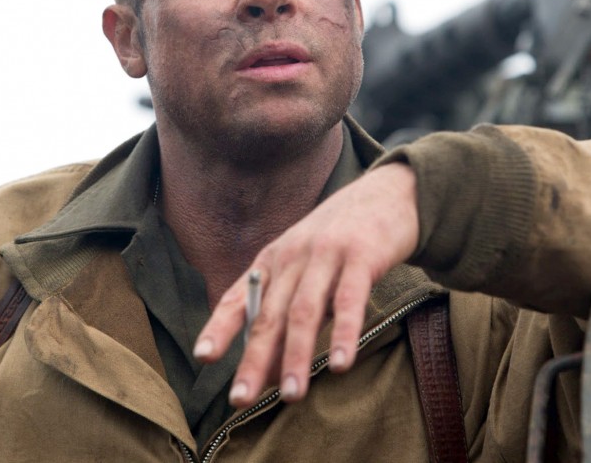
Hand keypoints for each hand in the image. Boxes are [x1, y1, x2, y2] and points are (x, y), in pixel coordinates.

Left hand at [193, 162, 419, 406]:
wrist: (387, 193)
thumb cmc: (342, 239)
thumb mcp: (307, 265)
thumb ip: (288, 309)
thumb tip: (271, 369)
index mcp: (274, 260)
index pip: (238, 297)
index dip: (220, 327)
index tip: (202, 357)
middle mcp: (294, 256)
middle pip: (268, 314)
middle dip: (254, 358)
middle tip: (241, 398)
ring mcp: (327, 255)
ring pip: (305, 312)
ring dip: (296, 356)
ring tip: (292, 396)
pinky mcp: (362, 256)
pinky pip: (350, 301)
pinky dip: (344, 333)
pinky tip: (342, 364)